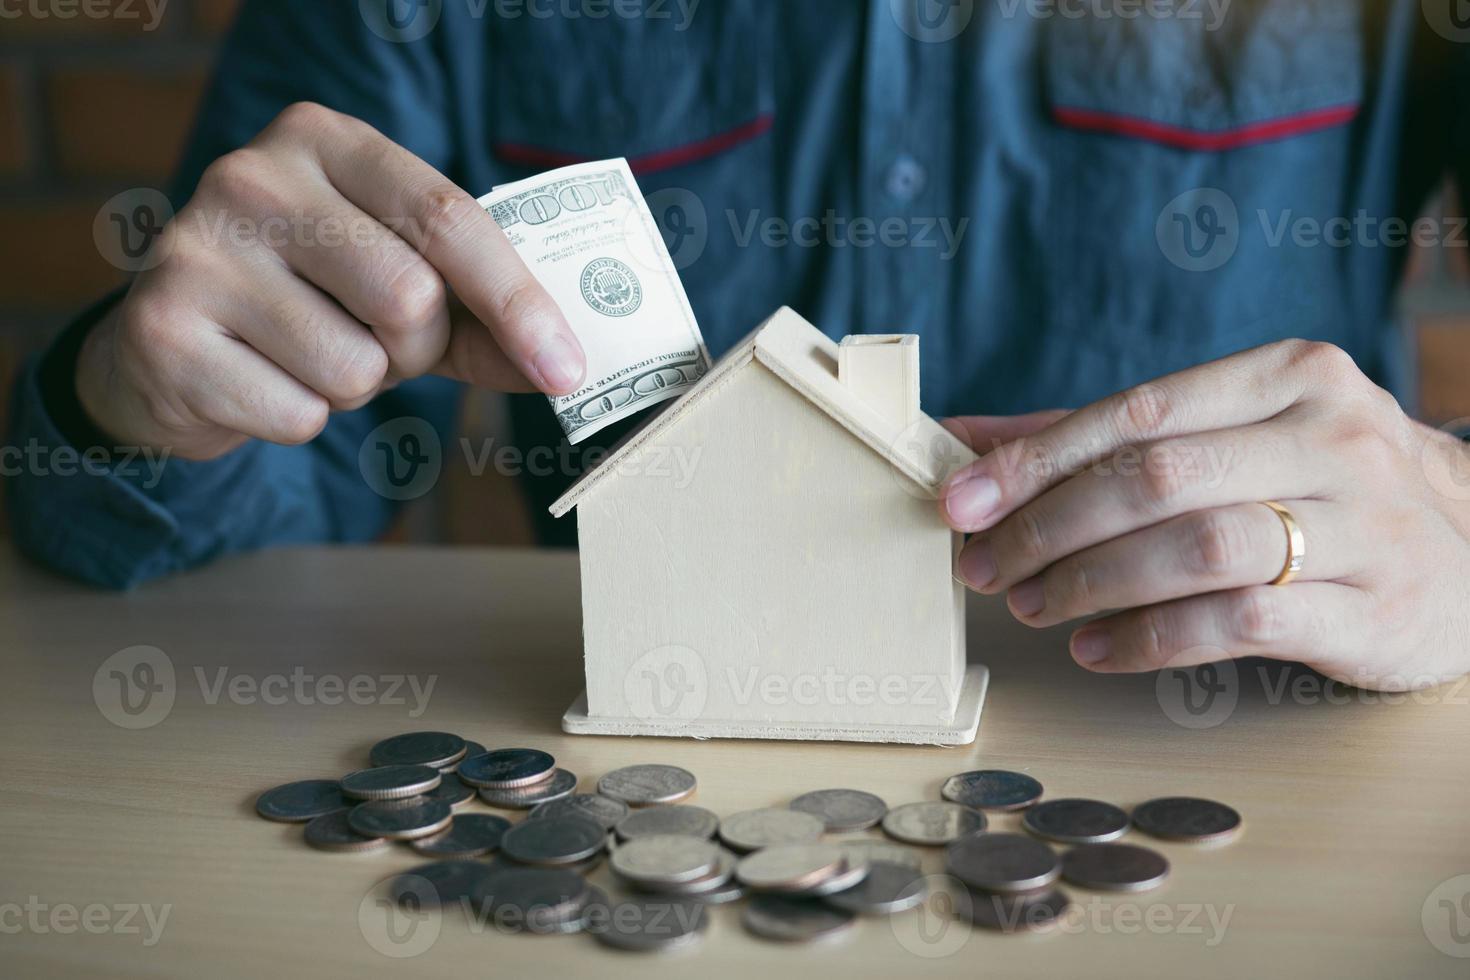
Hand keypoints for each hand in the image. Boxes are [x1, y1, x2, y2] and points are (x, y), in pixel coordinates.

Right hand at [77, 102, 585, 459]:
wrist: (171, 349)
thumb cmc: (309, 305)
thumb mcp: (395, 284)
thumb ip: (479, 315)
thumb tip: (564, 368)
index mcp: (322, 140)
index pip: (448, 216)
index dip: (518, 301)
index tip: (565, 367)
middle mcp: (252, 177)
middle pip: (410, 296)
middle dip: (416, 349)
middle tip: (376, 342)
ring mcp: (199, 249)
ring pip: (355, 365)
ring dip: (356, 386)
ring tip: (306, 354)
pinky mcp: (165, 329)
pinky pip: (299, 413)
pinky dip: (301, 417)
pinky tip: (258, 381)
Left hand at [938, 341, 1469, 690]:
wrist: (1469, 552)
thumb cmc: (1317, 488)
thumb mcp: (1232, 436)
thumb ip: (1100, 435)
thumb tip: (962, 440)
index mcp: (1290, 375)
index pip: (1138, 411)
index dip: (1036, 458)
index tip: (962, 500)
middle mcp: (1334, 437)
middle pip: (1159, 477)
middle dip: (1051, 526)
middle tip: (986, 566)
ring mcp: (1365, 524)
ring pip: (1198, 548)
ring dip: (1092, 583)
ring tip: (1032, 607)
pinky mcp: (1376, 609)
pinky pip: (1241, 624)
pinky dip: (1152, 638)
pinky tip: (1097, 647)